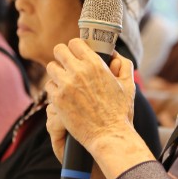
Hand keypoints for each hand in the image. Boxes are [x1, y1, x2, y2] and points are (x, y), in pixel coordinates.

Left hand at [44, 39, 136, 154]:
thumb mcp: (129, 85)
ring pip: (51, 67)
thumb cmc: (120, 112)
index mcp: (96, 64)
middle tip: (66, 64)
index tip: (76, 54)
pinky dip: (54, 89)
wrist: (108, 135)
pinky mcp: (58, 100)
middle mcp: (79, 72)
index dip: (75, 47)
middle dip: (62, 56)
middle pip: (59, 50)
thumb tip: (114, 54)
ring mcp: (66, 85)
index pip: (75, 43)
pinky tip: (62, 94)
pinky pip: (49, 86)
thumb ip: (123, 64)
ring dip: (57, 72)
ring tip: (64, 80)